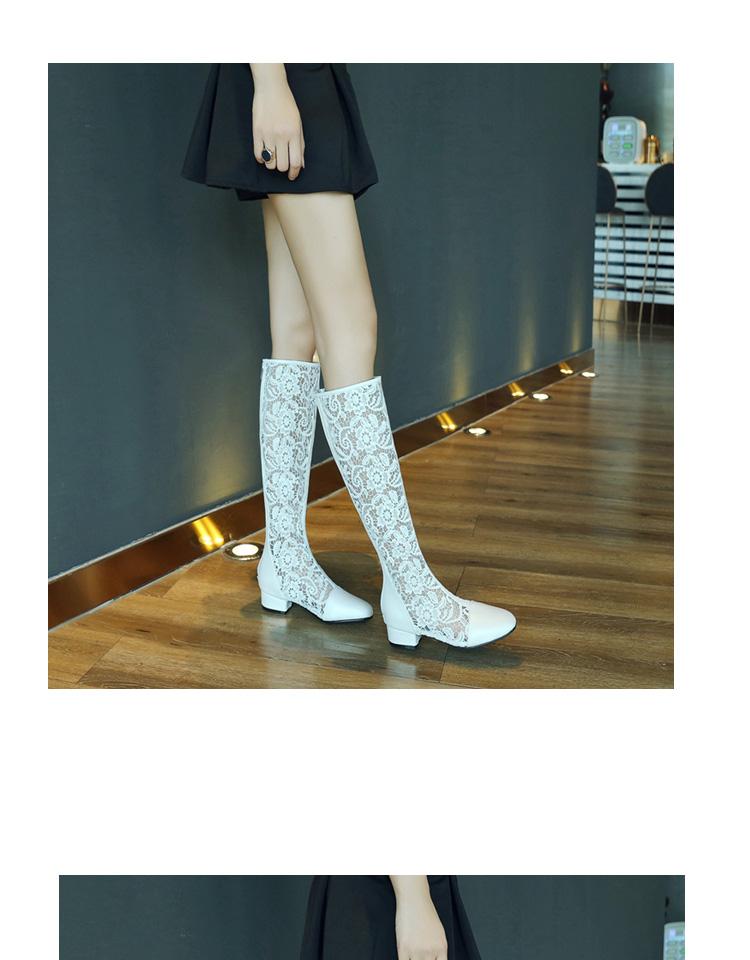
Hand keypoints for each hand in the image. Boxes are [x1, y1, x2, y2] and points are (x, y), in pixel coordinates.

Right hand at [250, 64, 304, 180]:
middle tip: (282, 162)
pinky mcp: (256, 132)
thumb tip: (301, 164)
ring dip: (272, 163)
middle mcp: (281, 136)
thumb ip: (300, 145)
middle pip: (282, 165)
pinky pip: (257, 155)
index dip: (294, 173)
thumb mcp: (298, 124)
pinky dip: (261, 158)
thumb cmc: (287, 105)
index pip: (295, 162)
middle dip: (283, 168)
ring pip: (270, 163)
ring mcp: (268, 134)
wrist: (271, 89)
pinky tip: (264, 153)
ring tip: (273, 156)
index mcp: (294, 133)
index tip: (292, 176)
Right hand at [393, 879, 448, 959]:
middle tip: (419, 956)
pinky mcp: (403, 948)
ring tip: (412, 954)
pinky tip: (404, 956)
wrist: (414, 899)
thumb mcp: (439, 933)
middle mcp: (431, 951)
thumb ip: (438, 950)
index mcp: (442, 948)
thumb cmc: (426, 913)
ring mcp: (417, 951)